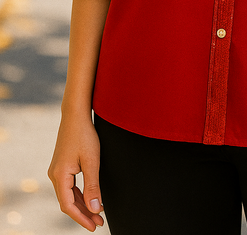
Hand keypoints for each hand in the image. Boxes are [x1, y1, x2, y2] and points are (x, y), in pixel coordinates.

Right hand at [48, 114, 104, 230]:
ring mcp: (57, 171)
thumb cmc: (84, 135)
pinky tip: (90, 199)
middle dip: (84, 214)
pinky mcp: (61, 166)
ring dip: (82, 205)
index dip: (82, 218)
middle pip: (68, 202)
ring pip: (69, 195)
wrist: (75, 115)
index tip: (95, 226)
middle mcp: (54, 175)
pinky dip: (79, 195)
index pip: (68, 206)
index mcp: (59, 176)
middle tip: (99, 223)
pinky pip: (69, 187)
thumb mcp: (92, 161)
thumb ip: (93, 186)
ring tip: (97, 214)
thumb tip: (95, 209)